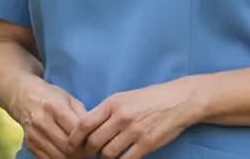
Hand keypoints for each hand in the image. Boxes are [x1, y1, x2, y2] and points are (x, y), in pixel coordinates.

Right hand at [13, 76, 87, 158]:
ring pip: (59, 157)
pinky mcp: (30, 146)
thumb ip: (82, 114)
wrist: (25, 97)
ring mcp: (35, 136)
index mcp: (55, 107)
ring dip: (72, 158)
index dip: (88, 137)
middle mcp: (43, 122)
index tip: (95, 138)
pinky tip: (67, 154)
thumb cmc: (52, 96)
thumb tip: (96, 131)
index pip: (76, 130)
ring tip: (79, 152)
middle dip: (82, 150)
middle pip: (68, 147)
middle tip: (89, 148)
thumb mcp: (69, 98)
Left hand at [66, 78, 199, 158]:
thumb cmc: (150, 98)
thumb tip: (89, 127)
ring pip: (107, 154)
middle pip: (93, 142)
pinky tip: (121, 158)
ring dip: (104, 157)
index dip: (74, 138)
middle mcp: (121, 117)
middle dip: (89, 151)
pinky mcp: (145, 145)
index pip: (84, 123)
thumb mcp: (126, 97)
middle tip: (91, 152)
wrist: (178, 100)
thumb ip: (107, 110)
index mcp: (114, 102)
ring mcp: (134, 132)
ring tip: (107, 154)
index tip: (71, 144)